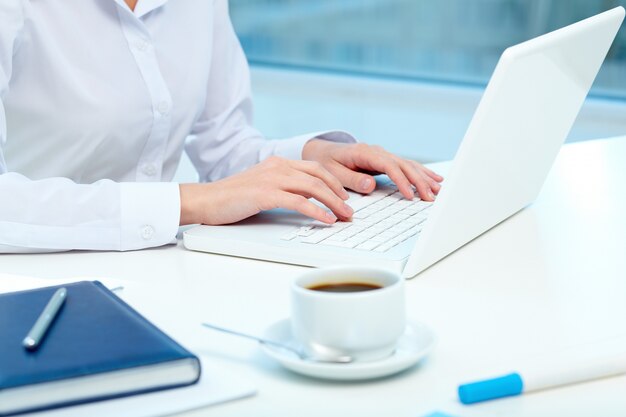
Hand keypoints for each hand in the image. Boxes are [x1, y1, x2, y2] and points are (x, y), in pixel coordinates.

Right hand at [179, 156, 353, 224]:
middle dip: (339, 193)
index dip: (333, 181)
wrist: (206, 200)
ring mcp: (271, 178)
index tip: (344, 196)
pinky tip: (325, 220)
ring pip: (312, 187)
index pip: (314, 167)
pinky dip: (316, 211)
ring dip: (333, 203)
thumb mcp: (261, 187)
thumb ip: (281, 188)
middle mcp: (277, 166)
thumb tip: (303, 201)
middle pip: (319, 176)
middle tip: (350, 209)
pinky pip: (298, 202)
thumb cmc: (231, 198)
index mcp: (277, 163)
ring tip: (344, 216)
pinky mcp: (265, 194)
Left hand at [302, 140, 442, 200]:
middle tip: (430, 197)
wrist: (324, 151)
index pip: (388, 165)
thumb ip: (351, 179)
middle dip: (419, 181)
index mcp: (364, 153)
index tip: (409, 195)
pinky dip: (421, 173)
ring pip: (408, 164)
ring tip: (438, 190)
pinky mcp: (386, 161)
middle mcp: (377, 152)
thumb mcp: (332, 172)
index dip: (401, 180)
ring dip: (424, 177)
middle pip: (403, 165)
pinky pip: (406, 166)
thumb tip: (371, 185)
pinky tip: (434, 179)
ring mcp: (383, 155)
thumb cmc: (326, 162)